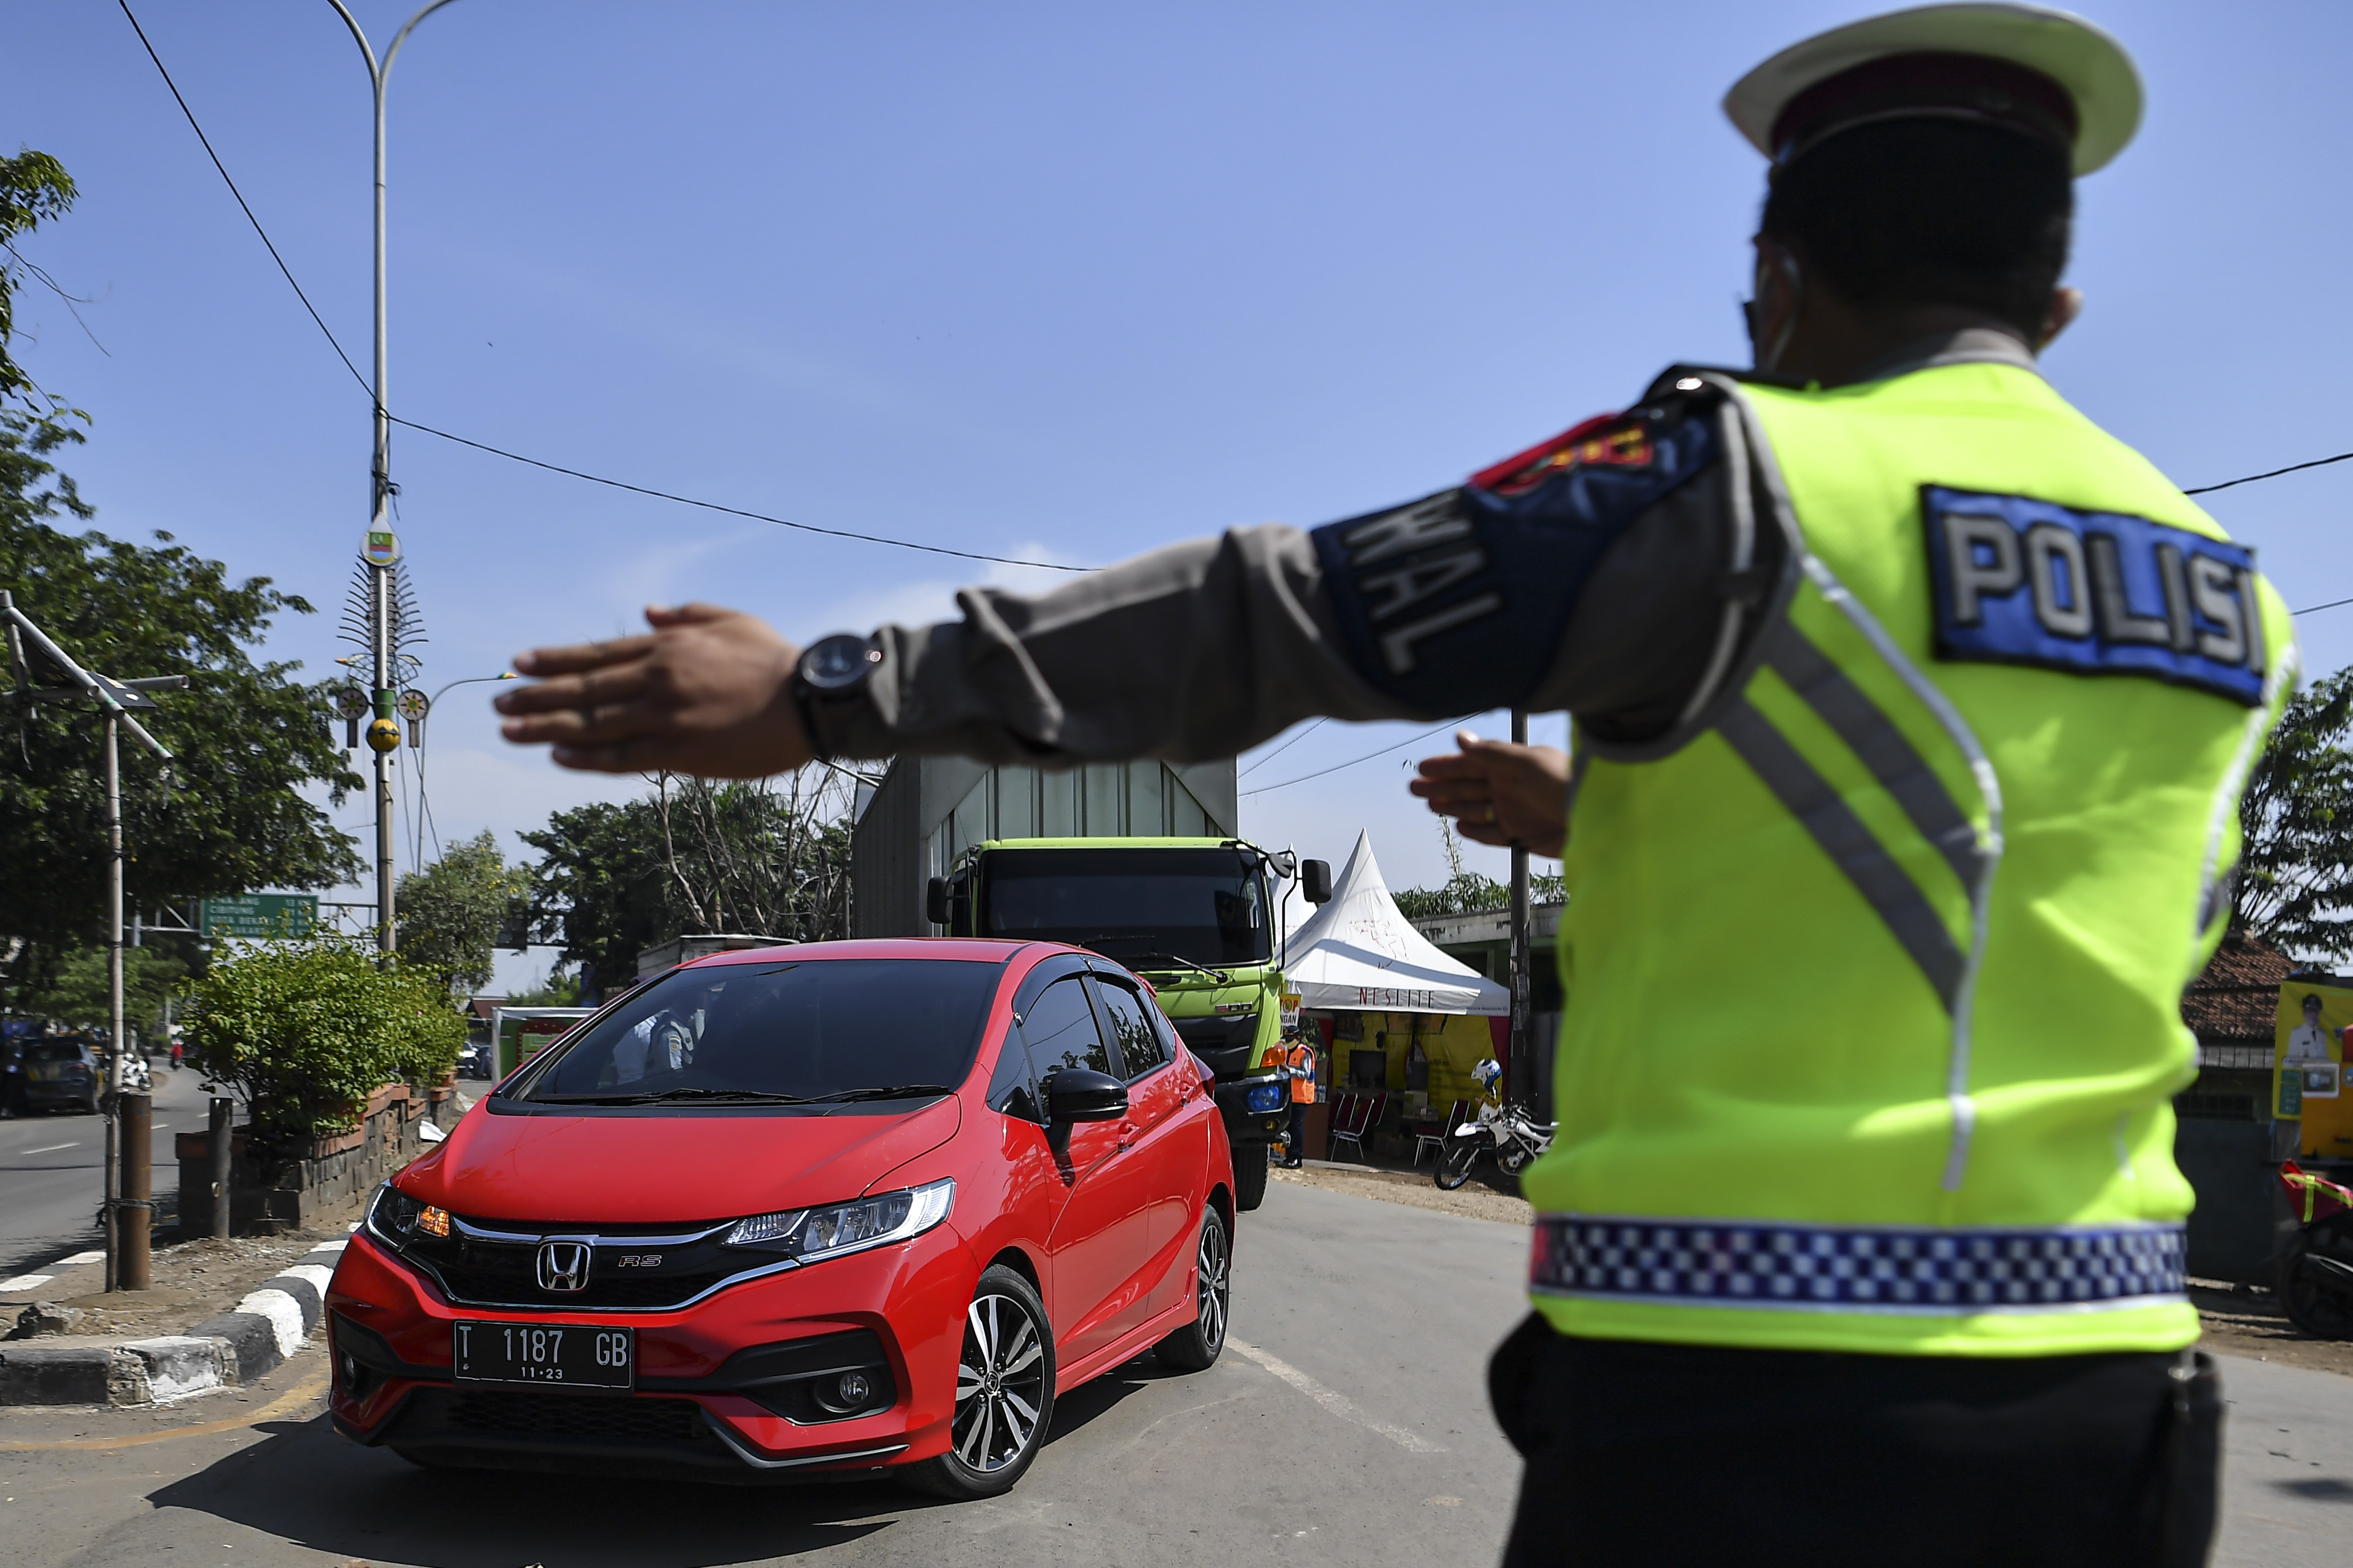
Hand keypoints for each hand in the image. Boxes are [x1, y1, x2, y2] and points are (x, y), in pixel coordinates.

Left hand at [495, 603, 811, 776]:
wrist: (811, 699)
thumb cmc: (776, 659)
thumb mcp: (732, 620)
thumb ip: (685, 614)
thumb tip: (647, 612)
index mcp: (668, 646)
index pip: (597, 653)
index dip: (554, 659)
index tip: (518, 662)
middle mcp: (658, 679)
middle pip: (583, 688)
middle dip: (534, 695)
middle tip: (496, 700)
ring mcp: (666, 717)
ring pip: (592, 723)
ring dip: (545, 728)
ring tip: (509, 729)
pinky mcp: (681, 751)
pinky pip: (622, 757)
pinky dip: (587, 758)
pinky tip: (558, 757)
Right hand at [1408, 730, 1568, 855]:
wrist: (1592, 816)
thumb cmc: (1564, 783)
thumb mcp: (1526, 763)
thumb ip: (1492, 753)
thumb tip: (1461, 738)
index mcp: (1510, 766)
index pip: (1471, 764)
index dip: (1446, 765)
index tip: (1423, 767)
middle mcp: (1509, 787)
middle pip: (1468, 786)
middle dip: (1441, 786)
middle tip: (1415, 788)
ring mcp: (1514, 811)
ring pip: (1475, 808)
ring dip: (1453, 805)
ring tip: (1431, 804)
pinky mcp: (1521, 834)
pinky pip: (1492, 832)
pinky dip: (1476, 829)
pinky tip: (1461, 826)